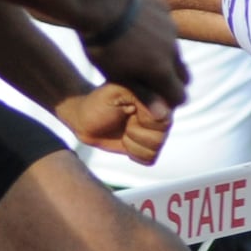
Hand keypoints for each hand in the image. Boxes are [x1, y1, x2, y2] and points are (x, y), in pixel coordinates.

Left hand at [56, 83, 172, 165]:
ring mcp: (158, 131)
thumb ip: (142, 97)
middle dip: (135, 132)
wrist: (86, 118)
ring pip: (154, 150)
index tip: (128, 109)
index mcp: (160, 97)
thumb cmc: (100, 101)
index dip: (143, 120)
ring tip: (123, 128)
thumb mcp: (117, 92)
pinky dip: (133, 152)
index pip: (164, 121)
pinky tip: (125, 139)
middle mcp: (164, 114)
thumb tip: (163, 115)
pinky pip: (150, 159)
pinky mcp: (149, 146)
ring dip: (132, 142)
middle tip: (124, 119)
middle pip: (160, 139)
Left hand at [81, 0, 189, 116]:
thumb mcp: (119, 76)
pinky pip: (166, 26)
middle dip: (172, 80)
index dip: (170, 101)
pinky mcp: (164, 9)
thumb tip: (165, 116)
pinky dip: (158, 32)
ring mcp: (170, 27)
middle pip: (183, 73)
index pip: (180, 95)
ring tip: (141, 51)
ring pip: (174, 48)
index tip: (158, 101)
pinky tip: (137, 28)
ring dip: (164, 54)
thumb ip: (144, 94)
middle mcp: (173, 49)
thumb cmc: (104, 47)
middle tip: (152, 80)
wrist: (98, 4)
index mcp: (162, 69)